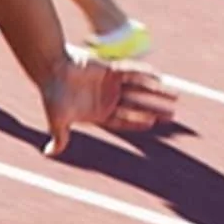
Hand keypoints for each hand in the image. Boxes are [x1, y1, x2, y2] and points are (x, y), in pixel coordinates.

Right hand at [39, 54, 176, 156]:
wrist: (51, 69)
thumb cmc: (53, 95)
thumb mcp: (57, 120)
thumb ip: (60, 137)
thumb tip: (48, 154)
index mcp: (97, 113)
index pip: (123, 121)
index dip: (138, 122)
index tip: (152, 123)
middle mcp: (107, 99)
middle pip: (137, 106)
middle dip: (156, 110)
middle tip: (173, 115)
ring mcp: (110, 84)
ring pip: (140, 89)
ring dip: (158, 93)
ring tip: (175, 97)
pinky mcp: (111, 69)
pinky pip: (133, 72)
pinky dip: (146, 74)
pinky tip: (160, 78)